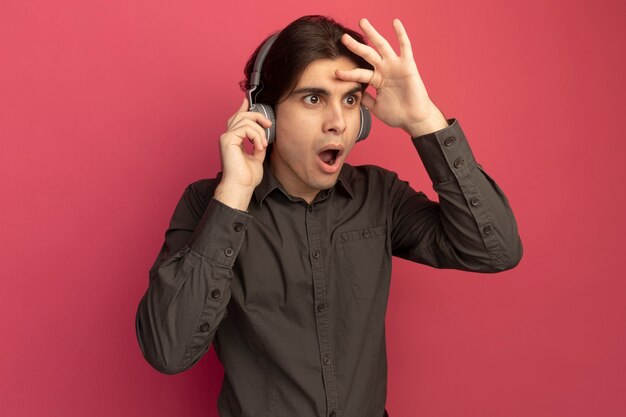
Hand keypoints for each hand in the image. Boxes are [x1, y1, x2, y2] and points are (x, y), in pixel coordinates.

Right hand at [214, 98, 270, 209]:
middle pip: (241, 115)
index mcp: (233, 140)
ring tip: (262, 145)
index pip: (237, 119)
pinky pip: (245, 128)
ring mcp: (226, 137)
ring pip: (245, 120)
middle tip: (268, 124)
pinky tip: (258, 146)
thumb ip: (258, 143)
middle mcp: (228, 136)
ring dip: (259, 132)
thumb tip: (263, 134)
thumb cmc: (247, 177)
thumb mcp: (256, 156)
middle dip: (257, 116)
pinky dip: (255, 136)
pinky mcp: (228, 140)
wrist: (241, 186)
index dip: (243, 108)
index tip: (248, 101)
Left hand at [337, 18, 447, 136]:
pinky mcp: (408, 65)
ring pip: (382, 46)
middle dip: (355, 46)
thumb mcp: (376, 107)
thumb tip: (356, 94)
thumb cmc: (398, 114)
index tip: (336, 73)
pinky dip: (401, 34)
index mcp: (377, 80)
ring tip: (362, 22)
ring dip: (372, 33)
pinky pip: (405, 47)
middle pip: (367, 54)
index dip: (348, 73)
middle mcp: (385, 70)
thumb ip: (366, 99)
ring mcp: (396, 66)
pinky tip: (395, 22)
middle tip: (344, 37)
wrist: (414, 119)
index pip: (359, 73)